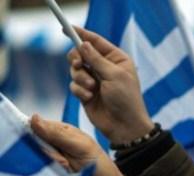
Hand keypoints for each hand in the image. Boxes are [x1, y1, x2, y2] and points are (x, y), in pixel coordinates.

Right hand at [31, 115, 153, 175]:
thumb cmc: (103, 170)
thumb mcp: (84, 147)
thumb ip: (58, 134)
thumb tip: (33, 119)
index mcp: (58, 137)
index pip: (33, 131)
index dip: (35, 139)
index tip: (49, 148)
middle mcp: (50, 154)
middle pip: (31, 156)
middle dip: (54, 165)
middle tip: (69, 167)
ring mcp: (48, 173)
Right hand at [67, 27, 154, 145]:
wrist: (124, 127)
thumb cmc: (126, 101)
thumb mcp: (114, 76)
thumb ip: (96, 59)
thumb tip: (83, 43)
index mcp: (116, 59)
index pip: (96, 41)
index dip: (81, 34)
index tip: (66, 29)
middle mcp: (104, 67)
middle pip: (80, 53)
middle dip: (77, 58)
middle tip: (79, 64)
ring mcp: (95, 80)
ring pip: (75, 69)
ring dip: (81, 78)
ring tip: (92, 88)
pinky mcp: (86, 92)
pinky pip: (73, 84)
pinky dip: (79, 90)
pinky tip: (89, 98)